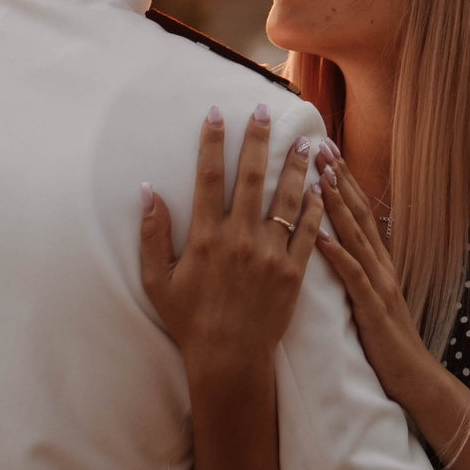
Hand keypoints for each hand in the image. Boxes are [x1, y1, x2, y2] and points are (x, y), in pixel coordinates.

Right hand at [140, 105, 324, 381]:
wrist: (229, 359)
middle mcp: (240, 238)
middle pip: (251, 177)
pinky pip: (309, 231)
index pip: (209, 178)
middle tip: (266, 110)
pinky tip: (323, 185)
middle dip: (258, 139)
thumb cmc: (189, 320)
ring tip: (306, 140)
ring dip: (297, 166)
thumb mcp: (158, 280)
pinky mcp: (294, 271)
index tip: (216, 112)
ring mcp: (270, 253)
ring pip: (288, 198)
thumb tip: (147, 190)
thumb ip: (152, 234)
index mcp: (206, 237)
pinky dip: (318, 206)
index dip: (212, 142)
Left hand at [314, 161, 451, 419]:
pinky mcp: (373, 308)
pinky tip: (320, 238)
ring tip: (319, 178)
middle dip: (340, 179)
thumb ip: (358, 271)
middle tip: (320, 147)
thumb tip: (334, 246)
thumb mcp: (371, 299)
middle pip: (360, 214)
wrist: (414, 377)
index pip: (361, 212)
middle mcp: (382, 266)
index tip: (326, 150)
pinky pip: (353, 277)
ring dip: (338, 207)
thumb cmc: (386, 342)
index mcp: (380, 262)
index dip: (345, 179)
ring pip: (357, 238)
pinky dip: (337, 255)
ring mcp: (380, 285)